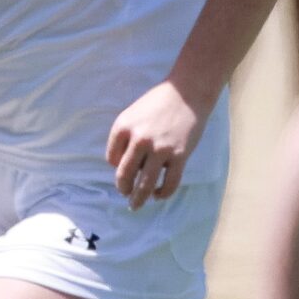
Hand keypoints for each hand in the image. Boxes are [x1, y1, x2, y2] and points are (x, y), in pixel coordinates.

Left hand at [106, 82, 203, 207]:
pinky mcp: (179, 156)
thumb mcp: (132, 115)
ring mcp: (159, 149)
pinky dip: (162, 193)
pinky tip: (158, 195)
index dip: (116, 166)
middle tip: (125, 194)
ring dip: (138, 198)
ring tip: (136, 205)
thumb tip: (122, 165)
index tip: (123, 167)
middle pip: (124, 174)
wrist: (186, 93)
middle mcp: (139, 140)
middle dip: (123, 189)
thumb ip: (124, 137)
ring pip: (144, 183)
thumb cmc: (157, 104)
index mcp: (123, 128)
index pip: (111, 158)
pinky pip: (169, 183)